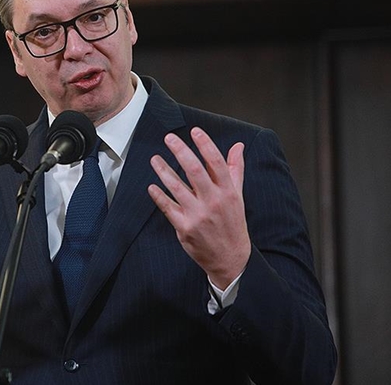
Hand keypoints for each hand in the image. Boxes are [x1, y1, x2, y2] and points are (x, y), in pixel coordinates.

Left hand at [148, 127, 249, 288]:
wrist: (230, 258)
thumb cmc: (232, 223)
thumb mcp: (238, 195)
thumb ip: (236, 169)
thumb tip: (238, 145)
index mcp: (228, 191)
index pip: (216, 162)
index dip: (205, 144)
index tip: (194, 131)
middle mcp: (213, 201)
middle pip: (194, 170)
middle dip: (180, 150)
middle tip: (169, 138)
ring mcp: (198, 215)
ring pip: (176, 186)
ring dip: (163, 170)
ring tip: (155, 159)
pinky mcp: (184, 227)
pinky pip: (167, 207)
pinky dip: (158, 195)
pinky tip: (152, 186)